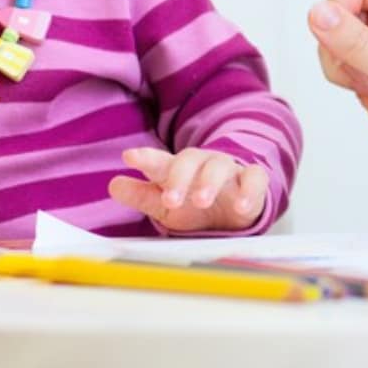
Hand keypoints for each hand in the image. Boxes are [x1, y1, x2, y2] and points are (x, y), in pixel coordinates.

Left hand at [108, 147, 270, 232]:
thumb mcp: (165, 205)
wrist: (234, 211)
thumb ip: (141, 196)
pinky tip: (241, 205)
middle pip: (190, 160)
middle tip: (170, 199)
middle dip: (179, 178)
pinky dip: (248, 191)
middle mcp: (202, 164)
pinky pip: (254, 179)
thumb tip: (113, 185)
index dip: (145, 158)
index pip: (160, 161)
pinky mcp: (252, 181)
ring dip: (209, 183)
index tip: (129, 157)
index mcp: (178, 169)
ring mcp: (228, 170)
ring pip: (219, 167)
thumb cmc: (194, 206)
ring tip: (202, 200)